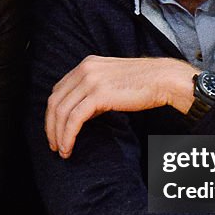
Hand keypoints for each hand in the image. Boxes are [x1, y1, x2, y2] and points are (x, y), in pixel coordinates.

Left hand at [46, 56, 197, 157]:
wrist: (163, 79)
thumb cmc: (143, 83)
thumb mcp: (111, 82)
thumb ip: (94, 92)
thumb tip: (81, 113)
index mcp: (86, 64)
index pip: (58, 90)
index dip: (52, 112)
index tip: (55, 129)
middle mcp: (85, 69)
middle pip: (55, 100)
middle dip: (51, 125)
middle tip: (53, 144)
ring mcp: (90, 81)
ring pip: (61, 111)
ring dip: (58, 134)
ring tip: (61, 150)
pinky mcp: (98, 95)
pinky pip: (74, 119)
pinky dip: (68, 135)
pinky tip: (69, 147)